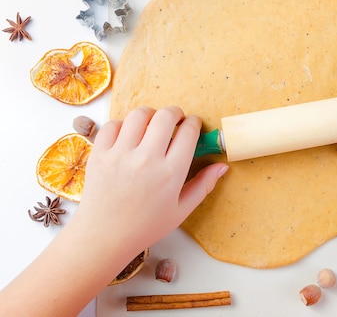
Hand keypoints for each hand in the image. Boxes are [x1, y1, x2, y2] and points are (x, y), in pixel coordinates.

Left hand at [76, 106, 227, 254]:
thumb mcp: (181, 210)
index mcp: (171, 172)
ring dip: (150, 115)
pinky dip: (123, 125)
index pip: (188, 132)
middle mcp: (147, 159)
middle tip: (175, 120)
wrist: (103, 237)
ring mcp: (121, 154)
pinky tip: (129, 135)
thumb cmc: (145, 227)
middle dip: (174, 113)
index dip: (194, 123)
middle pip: (165, 116)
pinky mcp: (100, 153)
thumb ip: (204, 185)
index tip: (193, 125)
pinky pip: (113, 125)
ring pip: (139, 115)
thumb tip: (222, 166)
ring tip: (152, 124)